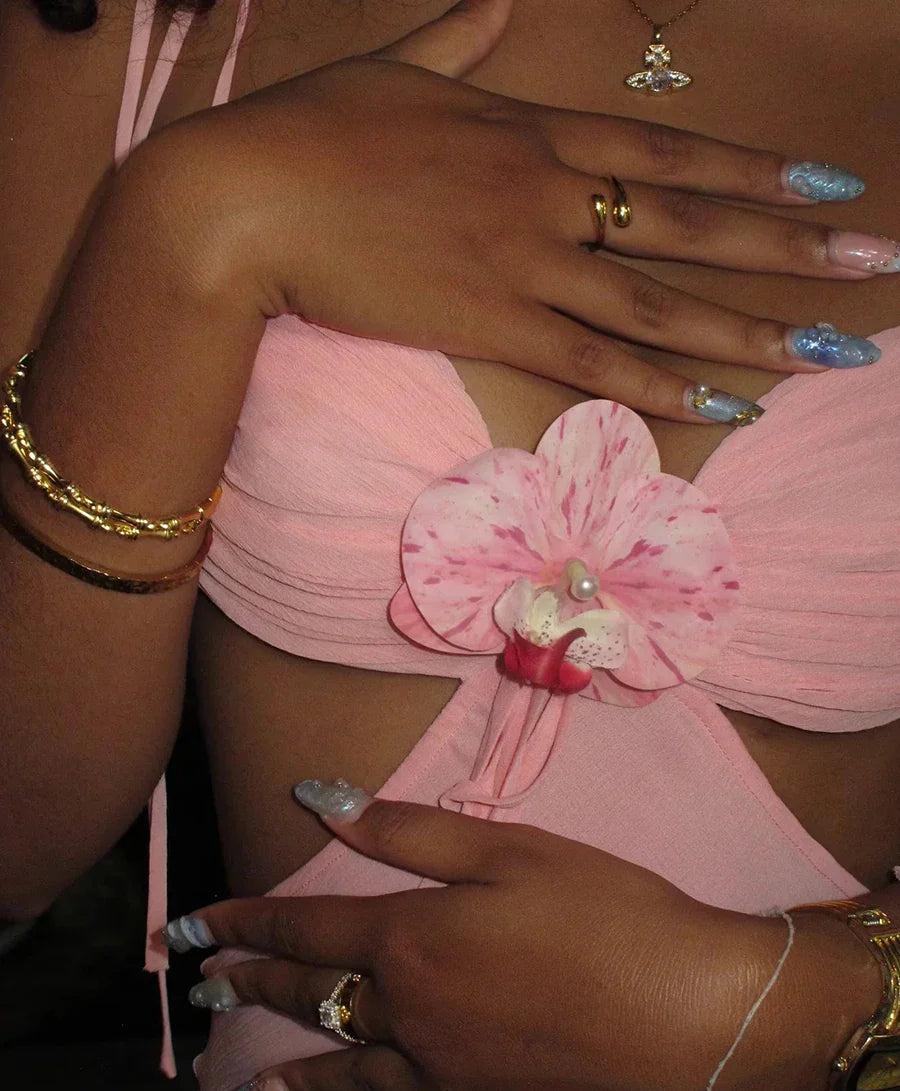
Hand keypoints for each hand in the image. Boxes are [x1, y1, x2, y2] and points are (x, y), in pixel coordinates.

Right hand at [149, 0, 889, 423]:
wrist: (244, 198)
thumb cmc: (312, 129)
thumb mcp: (396, 65)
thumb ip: (460, 36)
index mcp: (530, 129)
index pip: (669, 154)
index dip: (755, 172)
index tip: (828, 187)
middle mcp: (548, 193)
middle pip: (691, 226)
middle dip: (789, 248)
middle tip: (871, 268)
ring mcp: (523, 260)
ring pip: (657, 303)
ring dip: (747, 330)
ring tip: (821, 354)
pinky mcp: (488, 322)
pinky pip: (591, 359)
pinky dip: (659, 384)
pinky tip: (722, 404)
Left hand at [175, 798, 797, 1090]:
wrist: (693, 1010)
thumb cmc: (602, 912)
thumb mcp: (506, 851)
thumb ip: (407, 832)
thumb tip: (318, 802)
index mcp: (410, 940)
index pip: (305, 929)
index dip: (244, 924)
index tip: (193, 928)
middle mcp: (411, 1015)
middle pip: (316, 999)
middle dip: (256, 990)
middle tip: (206, 992)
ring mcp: (448, 1075)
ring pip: (351, 1073)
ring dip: (294, 1079)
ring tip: (245, 1090)